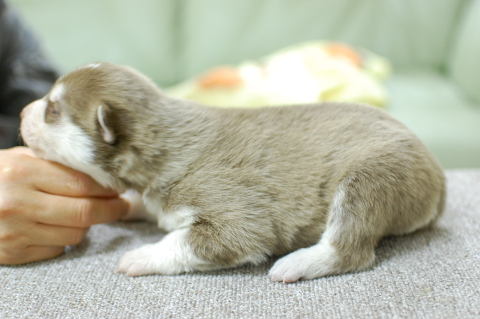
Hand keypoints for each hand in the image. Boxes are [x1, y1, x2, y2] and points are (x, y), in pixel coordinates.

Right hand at [0, 147, 127, 264]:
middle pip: (84, 212)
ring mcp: (14, 232)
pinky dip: (64, 238)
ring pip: (75, 234)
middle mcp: (17, 203)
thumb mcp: (20, 158)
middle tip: (123, 206)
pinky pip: (57, 249)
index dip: (109, 188)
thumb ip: (56, 164)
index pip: (82, 183)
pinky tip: (57, 226)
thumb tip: (102, 172)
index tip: (122, 188)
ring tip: (84, 213)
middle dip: (112, 210)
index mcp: (21, 172)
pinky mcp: (13, 253)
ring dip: (87, 225)